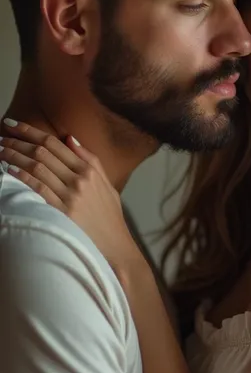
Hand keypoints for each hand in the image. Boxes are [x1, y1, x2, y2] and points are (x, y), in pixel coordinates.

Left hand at [0, 120, 143, 275]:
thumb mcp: (107, 184)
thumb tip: (70, 138)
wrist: (116, 246)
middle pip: (43, 152)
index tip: (15, 125)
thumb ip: (90, 159)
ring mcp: (71, 195)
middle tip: (2, 134)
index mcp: (90, 170)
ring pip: (37, 167)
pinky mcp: (63, 212)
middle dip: (18, 141)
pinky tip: (10, 169)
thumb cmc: (110, 218)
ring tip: (0, 150)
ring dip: (15, 155)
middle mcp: (80, 179)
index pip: (55, 143)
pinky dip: (22, 176)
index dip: (31, 132)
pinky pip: (38, 188)